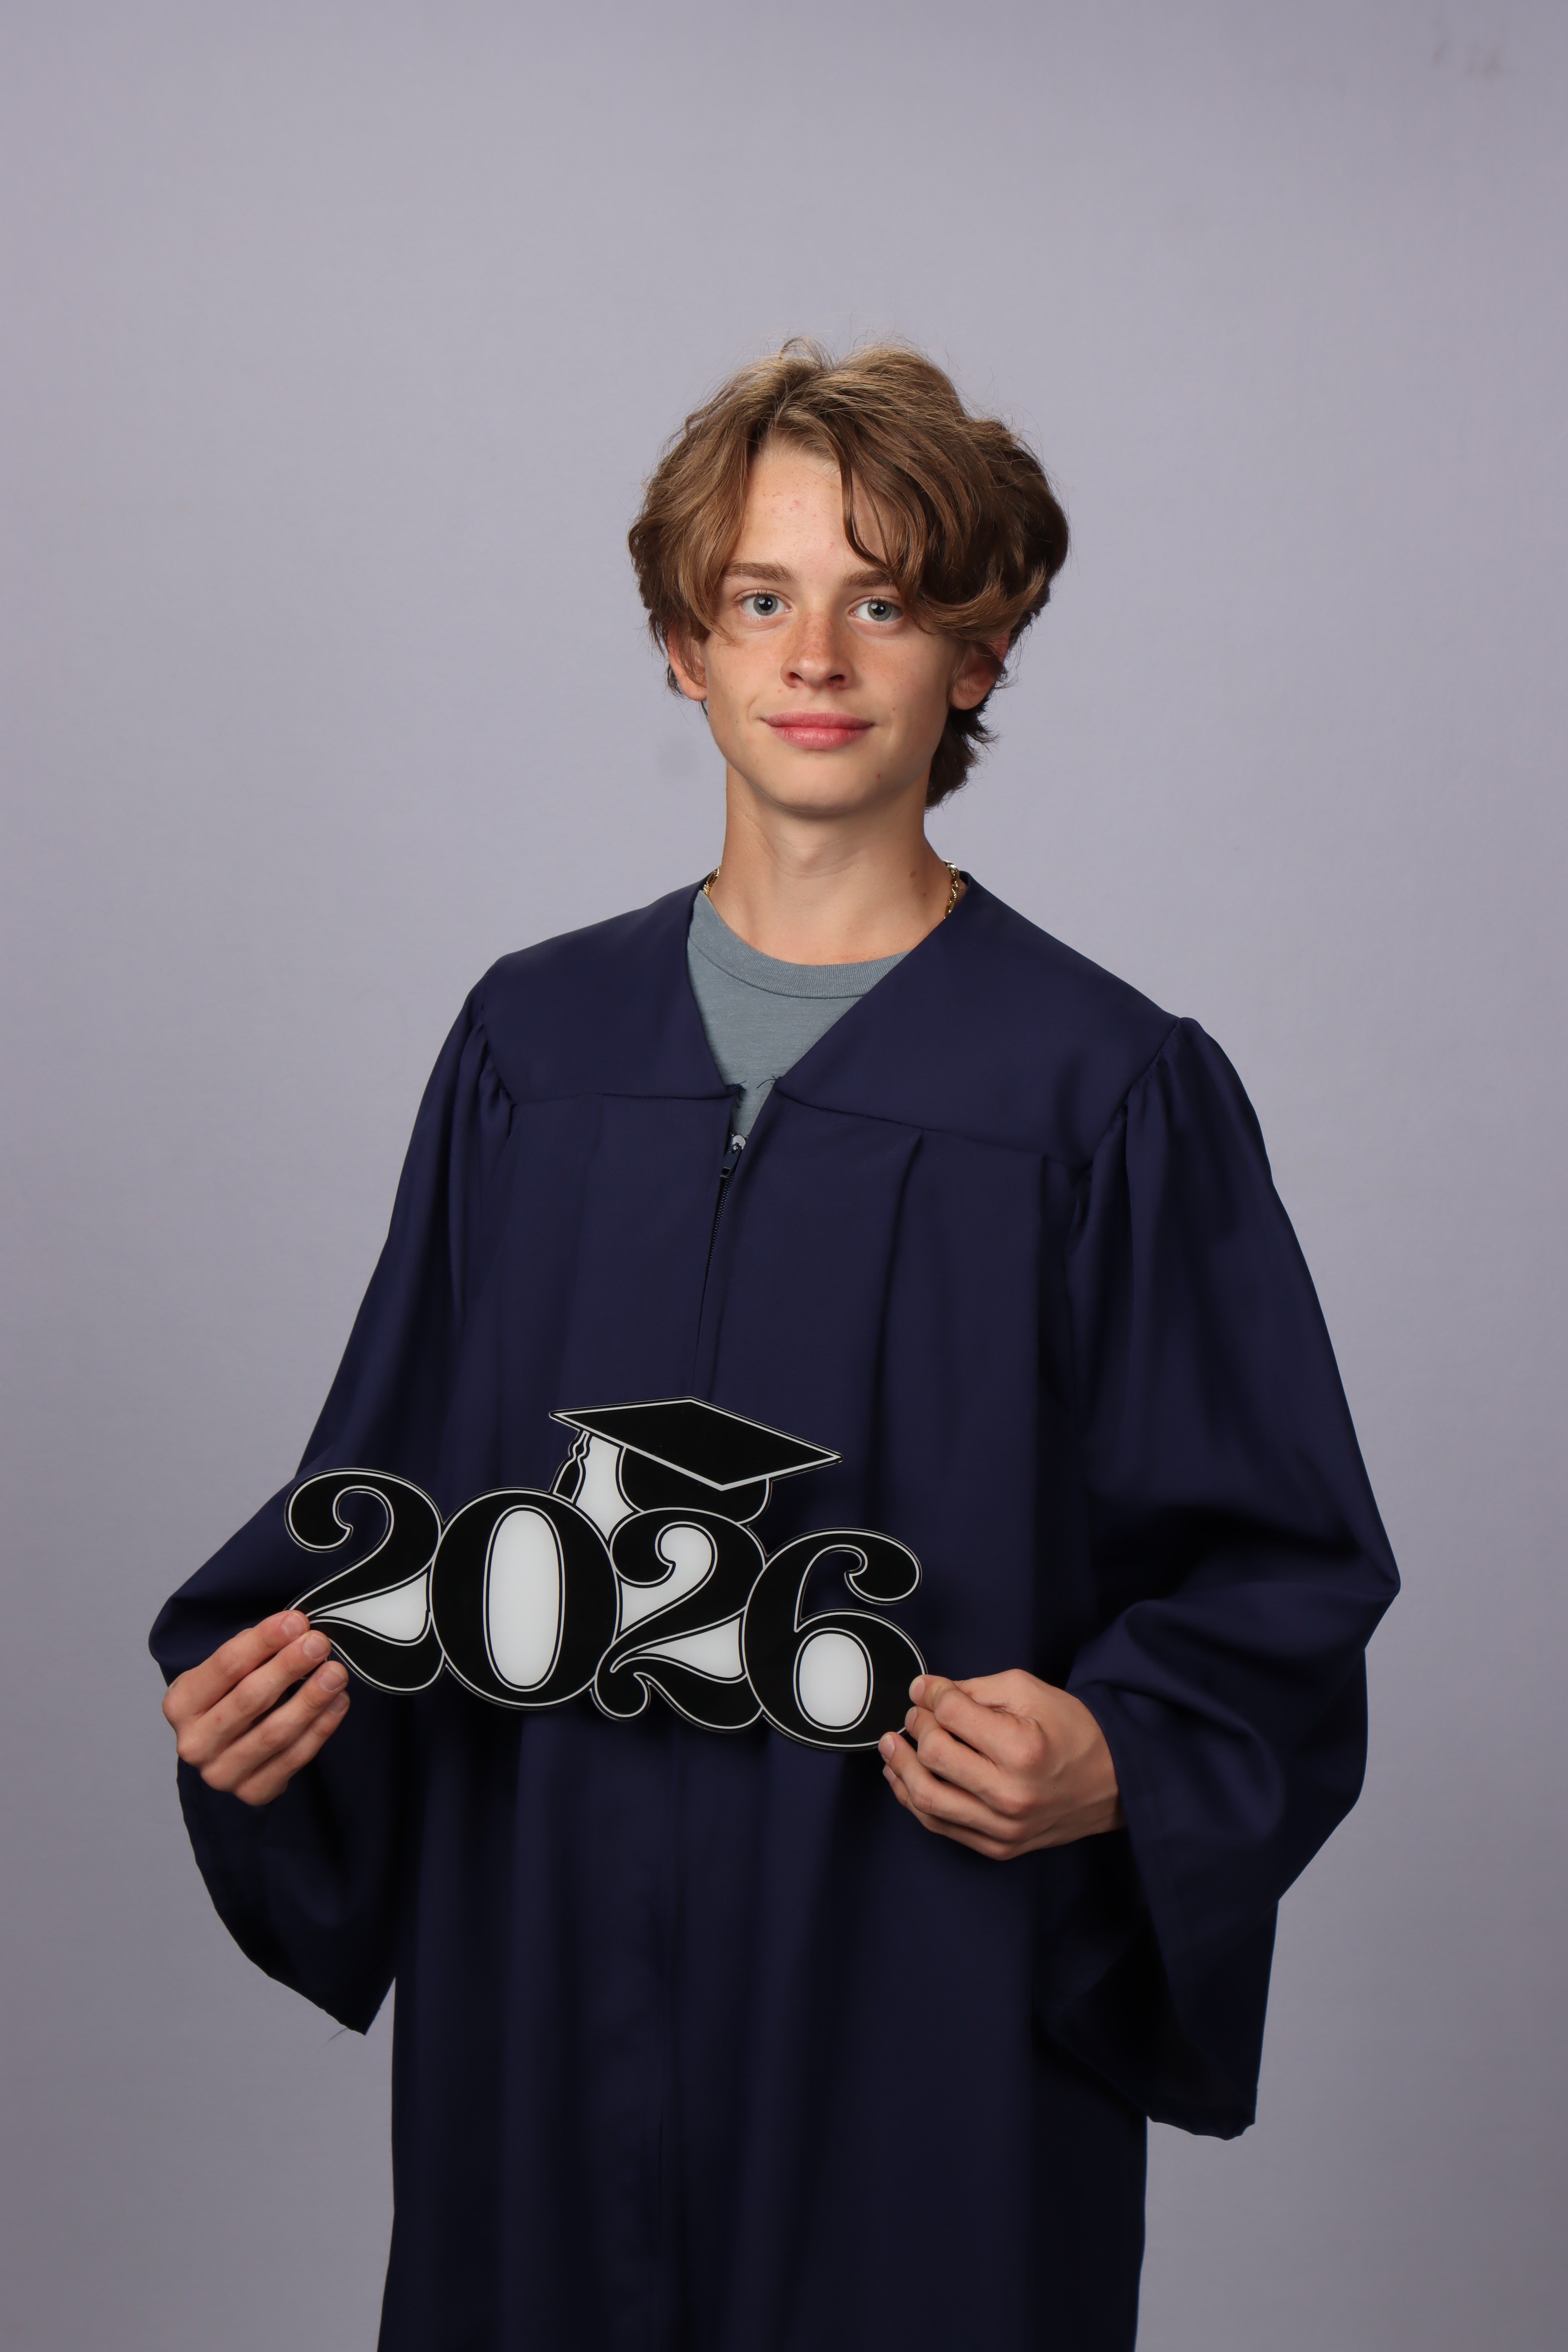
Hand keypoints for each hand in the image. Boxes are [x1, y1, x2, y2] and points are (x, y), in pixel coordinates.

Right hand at [162, 1611, 350, 1806]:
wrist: (226, 1747)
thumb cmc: (230, 1696)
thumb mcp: (229, 1672)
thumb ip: (255, 1652)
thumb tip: (294, 1628)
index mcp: (181, 1704)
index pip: (225, 1666)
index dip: (263, 1642)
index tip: (296, 1622)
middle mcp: (195, 1743)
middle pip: (249, 1699)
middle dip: (288, 1668)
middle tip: (318, 1644)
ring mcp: (221, 1774)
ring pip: (274, 1733)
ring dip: (310, 1700)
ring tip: (335, 1673)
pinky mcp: (252, 1792)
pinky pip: (293, 1759)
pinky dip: (320, 1729)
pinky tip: (338, 1703)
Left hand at [879, 1669, 1122, 1859]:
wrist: (1115, 1781)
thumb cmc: (1074, 1732)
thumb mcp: (1029, 1692)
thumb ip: (972, 1690)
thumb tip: (923, 1692)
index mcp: (1021, 1750)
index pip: (951, 1716)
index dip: (931, 1695)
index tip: (926, 1689)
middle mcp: (1010, 1795)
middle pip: (933, 1757)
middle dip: (915, 1727)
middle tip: (915, 1715)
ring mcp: (1002, 1828)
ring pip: (927, 1798)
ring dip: (899, 1768)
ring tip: (891, 1745)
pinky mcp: (998, 1847)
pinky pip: (940, 1825)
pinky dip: (914, 1800)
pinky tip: (904, 1777)